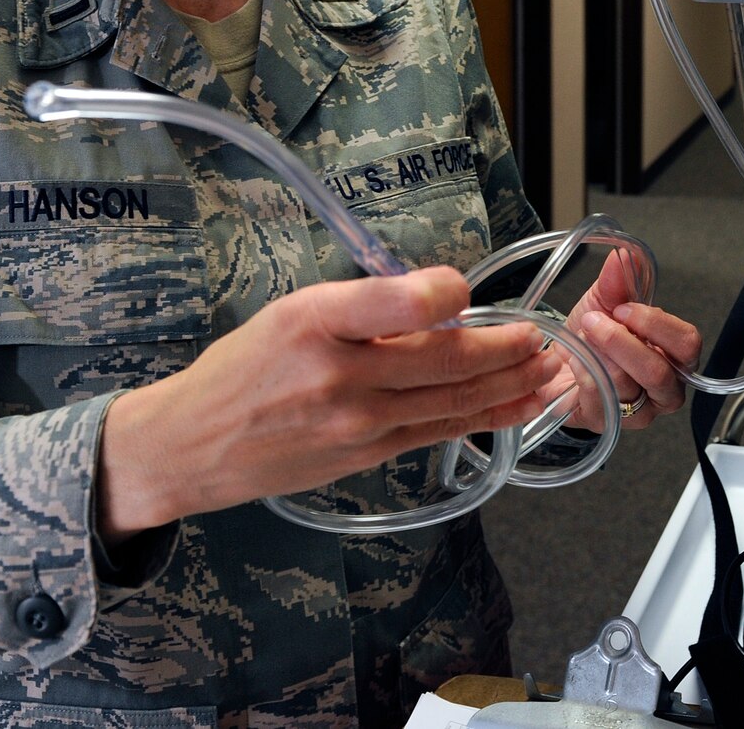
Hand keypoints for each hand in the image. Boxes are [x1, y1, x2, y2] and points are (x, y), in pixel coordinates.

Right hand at [96, 267, 561, 541]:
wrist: (195, 444)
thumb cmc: (244, 368)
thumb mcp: (291, 311)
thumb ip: (364, 306)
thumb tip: (440, 300)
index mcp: (315, 320)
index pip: (398, 301)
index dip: (445, 292)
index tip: (466, 288)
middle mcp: (340, 373)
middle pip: (443, 358)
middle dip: (504, 346)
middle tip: (540, 334)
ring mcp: (358, 422)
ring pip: (453, 398)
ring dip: (510, 382)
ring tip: (548, 367)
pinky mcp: (368, 455)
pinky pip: (439, 430)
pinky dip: (487, 415)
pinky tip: (519, 404)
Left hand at [547, 246, 702, 431]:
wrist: (556, 368)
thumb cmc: (591, 339)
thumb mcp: (603, 303)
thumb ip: (618, 281)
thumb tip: (625, 254)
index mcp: (674, 357)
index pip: (686, 343)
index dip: (655, 324)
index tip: (623, 308)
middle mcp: (664, 389)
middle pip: (660, 371)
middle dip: (622, 342)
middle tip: (594, 321)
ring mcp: (638, 412)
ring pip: (626, 385)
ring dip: (597, 354)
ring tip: (580, 337)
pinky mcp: (609, 423)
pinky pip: (599, 399)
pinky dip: (583, 372)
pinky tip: (574, 359)